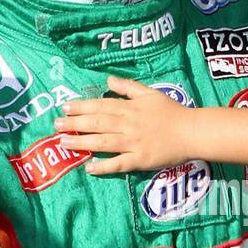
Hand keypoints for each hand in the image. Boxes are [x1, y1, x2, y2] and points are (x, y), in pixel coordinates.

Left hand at [57, 74, 193, 173]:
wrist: (192, 131)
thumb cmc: (171, 112)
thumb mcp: (150, 93)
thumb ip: (128, 87)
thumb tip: (107, 80)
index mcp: (130, 108)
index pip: (101, 105)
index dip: (81, 106)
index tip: (64, 108)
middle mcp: (128, 124)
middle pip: (97, 123)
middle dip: (75, 124)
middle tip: (56, 125)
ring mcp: (133, 143)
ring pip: (103, 142)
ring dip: (82, 142)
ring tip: (64, 143)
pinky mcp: (140, 160)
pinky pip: (119, 164)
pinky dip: (104, 166)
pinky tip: (89, 168)